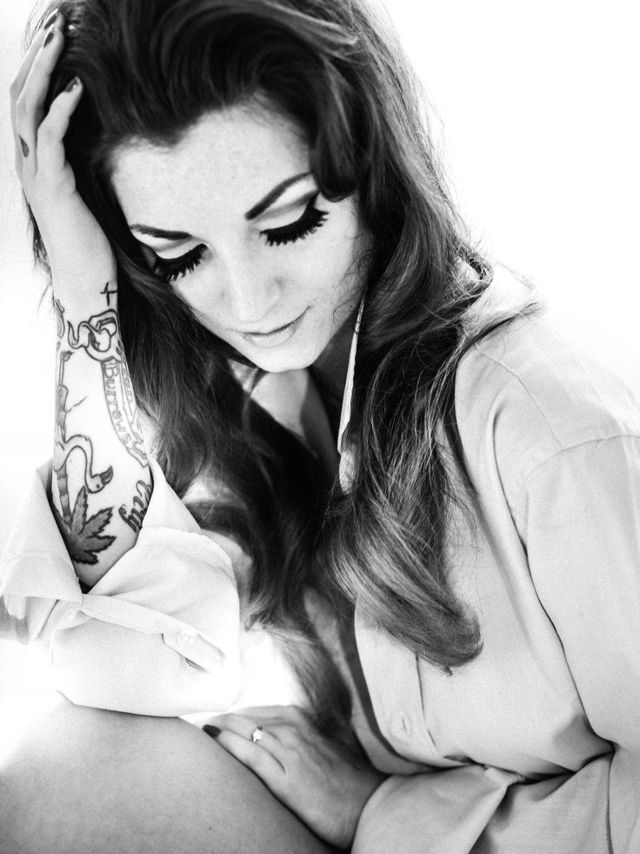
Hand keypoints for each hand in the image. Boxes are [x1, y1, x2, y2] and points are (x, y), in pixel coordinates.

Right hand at [10, 12, 116, 303]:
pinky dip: (59, 110)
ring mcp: (36, 175)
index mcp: (33, 162)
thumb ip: (80, 162)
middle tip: (53, 22)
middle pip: (18, 96)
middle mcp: (27, 164)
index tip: (52, 35)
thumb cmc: (89, 240)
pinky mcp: (54, 187)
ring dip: (43, 71)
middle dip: (35, 56)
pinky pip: (49, 140)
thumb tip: (98, 134)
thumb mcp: (82, 191)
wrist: (86, 280)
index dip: (34, 66)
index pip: (24, 102)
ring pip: (26, 110)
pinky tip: (75, 89)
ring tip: (59, 39)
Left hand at [204, 705, 386, 849]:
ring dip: (219, 728)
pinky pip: (252, 755)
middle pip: (245, 717)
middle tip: (195, 721)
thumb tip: (267, 735)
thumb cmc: (344, 779)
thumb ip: (295, 735)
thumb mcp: (319, 745)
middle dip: (220, 719)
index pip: (254, 711)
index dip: (231, 715)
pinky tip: (214, 739)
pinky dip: (230, 745)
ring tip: (196, 728)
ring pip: (244, 731)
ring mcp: (290, 752)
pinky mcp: (287, 778)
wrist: (368, 805)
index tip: (212, 718)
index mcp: (301, 718)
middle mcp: (294, 729)